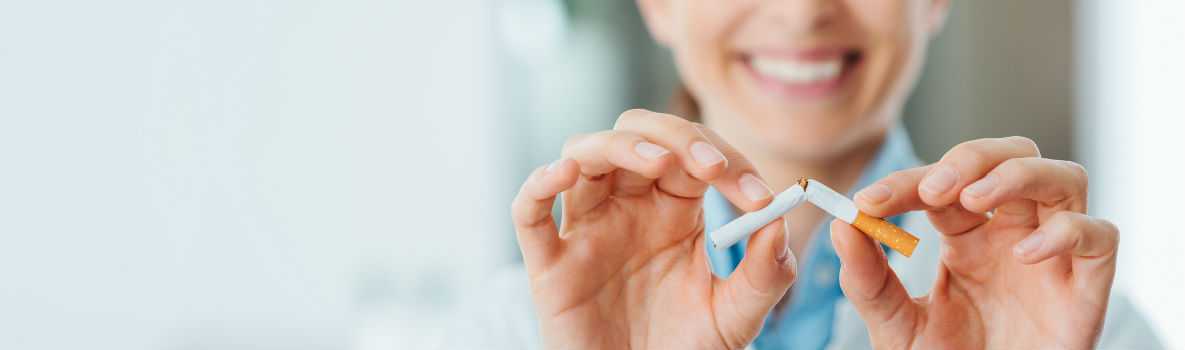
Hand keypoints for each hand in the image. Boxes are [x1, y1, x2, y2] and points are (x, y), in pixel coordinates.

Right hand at [511, 109, 797, 348]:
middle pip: (637, 134)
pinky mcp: (549, 263)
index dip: (728, 161)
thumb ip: (763, 275)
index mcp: (673, 210)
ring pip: (585, 154)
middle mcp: (627, 208)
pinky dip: (540, 183)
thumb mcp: (735, 318)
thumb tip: (779, 224)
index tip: (758, 196)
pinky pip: (528, 211)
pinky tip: (565, 173)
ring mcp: (585, 230)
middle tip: (713, 167)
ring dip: (620, 145)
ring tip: (658, 163)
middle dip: (677, 137)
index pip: (694, 156)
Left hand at [834, 137, 1117, 348]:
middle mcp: (1013, 234)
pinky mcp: (1087, 287)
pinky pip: (1100, 236)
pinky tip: (1024, 254)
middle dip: (972, 157)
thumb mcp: (895, 326)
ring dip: (1017, 175)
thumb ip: (868, 280)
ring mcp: (1053, 256)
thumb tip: (843, 225)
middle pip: (1012, 156)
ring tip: (974, 200)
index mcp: (966, 236)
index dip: (906, 181)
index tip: (869, 200)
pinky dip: (1067, 231)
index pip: (943, 183)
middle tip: (932, 189)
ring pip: (1064, 177)